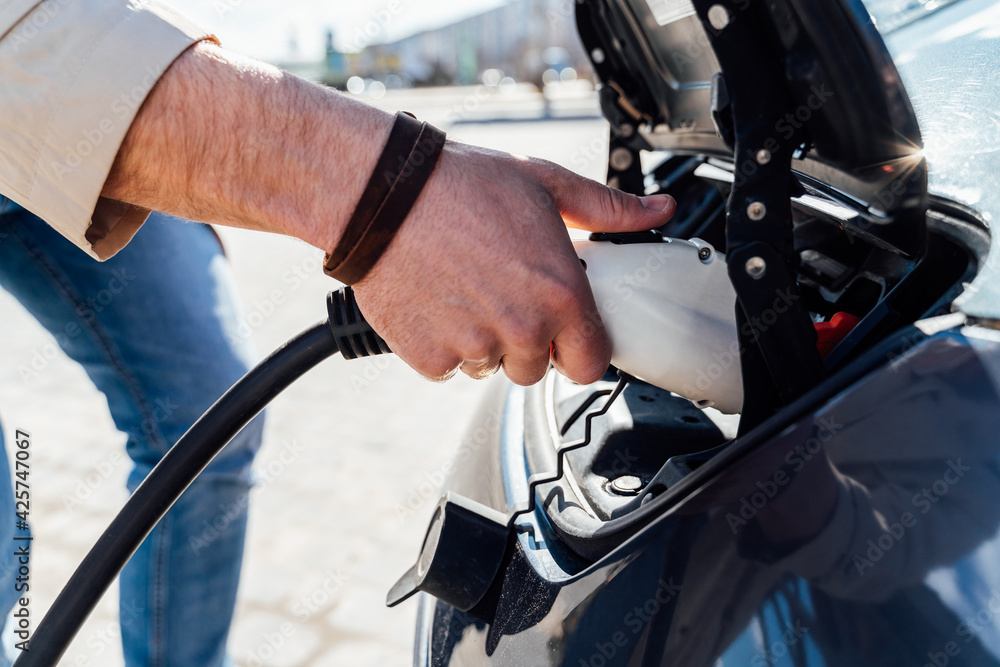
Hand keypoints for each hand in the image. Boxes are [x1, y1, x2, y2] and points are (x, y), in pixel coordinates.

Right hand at [101, 42, 674, 385]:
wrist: (379, 192)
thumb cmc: (459, 182)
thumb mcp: (544, 183)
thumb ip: (608, 209)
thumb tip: (658, 212)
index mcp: (559, 293)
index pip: (592, 364)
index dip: (580, 348)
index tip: (566, 332)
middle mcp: (520, 329)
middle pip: (537, 368)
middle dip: (527, 338)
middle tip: (504, 291)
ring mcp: (472, 348)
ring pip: (491, 367)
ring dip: (484, 341)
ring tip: (465, 288)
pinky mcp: (427, 359)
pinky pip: (448, 368)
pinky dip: (443, 343)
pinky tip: (436, 300)